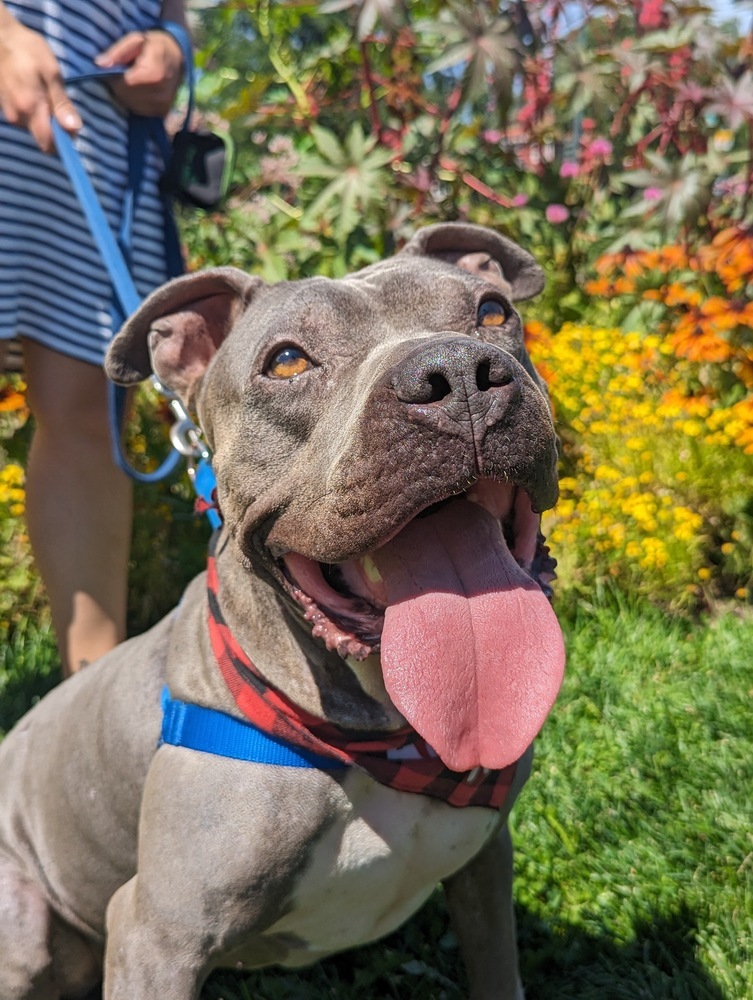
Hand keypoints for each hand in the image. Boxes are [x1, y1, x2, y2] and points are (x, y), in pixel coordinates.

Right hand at [0, 12, 81, 152]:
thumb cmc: (27, 50)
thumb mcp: (51, 72)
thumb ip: (62, 103)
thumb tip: (74, 129)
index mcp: (31, 108)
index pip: (49, 144)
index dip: (63, 143)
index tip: (72, 130)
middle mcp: (18, 116)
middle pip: (42, 138)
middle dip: (54, 128)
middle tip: (58, 104)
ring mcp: (8, 112)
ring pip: (32, 127)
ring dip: (42, 117)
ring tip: (43, 92)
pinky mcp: (3, 106)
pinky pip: (23, 117)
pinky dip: (31, 110)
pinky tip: (31, 90)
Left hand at [96, 29, 183, 117]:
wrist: (177, 57)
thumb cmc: (154, 45)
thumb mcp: (136, 39)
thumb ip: (117, 52)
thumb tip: (99, 64)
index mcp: (153, 75)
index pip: (123, 84)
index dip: (114, 78)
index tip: (115, 68)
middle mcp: (159, 94)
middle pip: (126, 96)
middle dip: (119, 86)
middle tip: (124, 73)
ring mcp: (162, 106)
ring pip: (130, 104)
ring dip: (126, 94)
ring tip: (132, 81)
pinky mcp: (162, 112)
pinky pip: (139, 110)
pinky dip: (134, 101)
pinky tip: (139, 90)